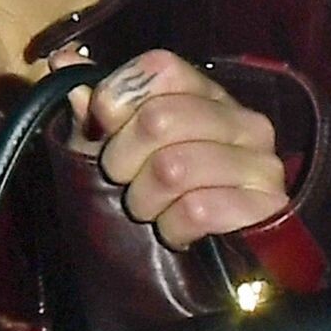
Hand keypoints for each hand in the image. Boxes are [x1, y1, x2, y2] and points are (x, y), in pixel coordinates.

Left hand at [50, 47, 287, 249]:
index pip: (160, 68)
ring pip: (173, 168)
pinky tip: (177, 231)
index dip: (117, 98)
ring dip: (145, 200)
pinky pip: (198, 209)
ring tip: (151, 210)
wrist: (212, 269)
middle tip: (124, 181)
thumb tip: (63, 62)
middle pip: (159, 118)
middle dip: (122, 159)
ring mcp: (261, 162)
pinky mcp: (266, 207)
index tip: (105, 129)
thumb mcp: (118, 151)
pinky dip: (172, 227)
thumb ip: (96, 109)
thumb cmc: (158, 198)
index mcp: (208, 96)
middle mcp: (243, 121)